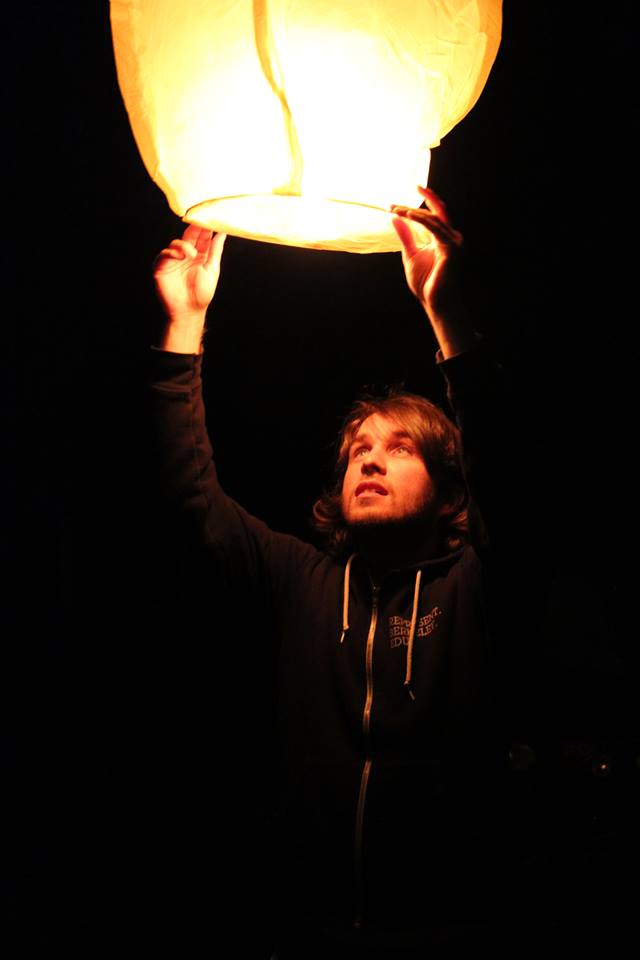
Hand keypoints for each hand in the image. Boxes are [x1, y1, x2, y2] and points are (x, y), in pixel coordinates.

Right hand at [154, 224, 225, 325]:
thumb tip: (222, 233)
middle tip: (199, 220)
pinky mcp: (162, 266)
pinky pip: (164, 254)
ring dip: (184, 244)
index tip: (211, 217)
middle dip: (194, 228)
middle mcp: (186, 254)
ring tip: (192, 254)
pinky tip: (180, 256)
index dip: (205, 227)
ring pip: (176, 243)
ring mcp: (174, 259)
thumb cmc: (202, 293)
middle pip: (189, 235)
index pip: (202, 236)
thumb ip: (215, 250)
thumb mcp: (212, 269)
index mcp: (199, 254)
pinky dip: (171, 253)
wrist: (189, 311)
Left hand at [391, 187, 462, 323]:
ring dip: (413, 212)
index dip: (423, 202)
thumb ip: (406, 236)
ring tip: (396, 210)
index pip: (435, 214)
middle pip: (435, 213)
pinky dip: (421, 220)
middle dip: (414, 205)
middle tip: (393, 204)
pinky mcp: (451, 248)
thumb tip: (395, 219)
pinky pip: (435, 228)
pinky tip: (407, 215)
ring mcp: (453, 242)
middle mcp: (451, 237)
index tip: (405, 195)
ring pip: (433, 219)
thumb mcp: (410, 255)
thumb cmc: (426, 282)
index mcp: (443, 237)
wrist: (436, 302)